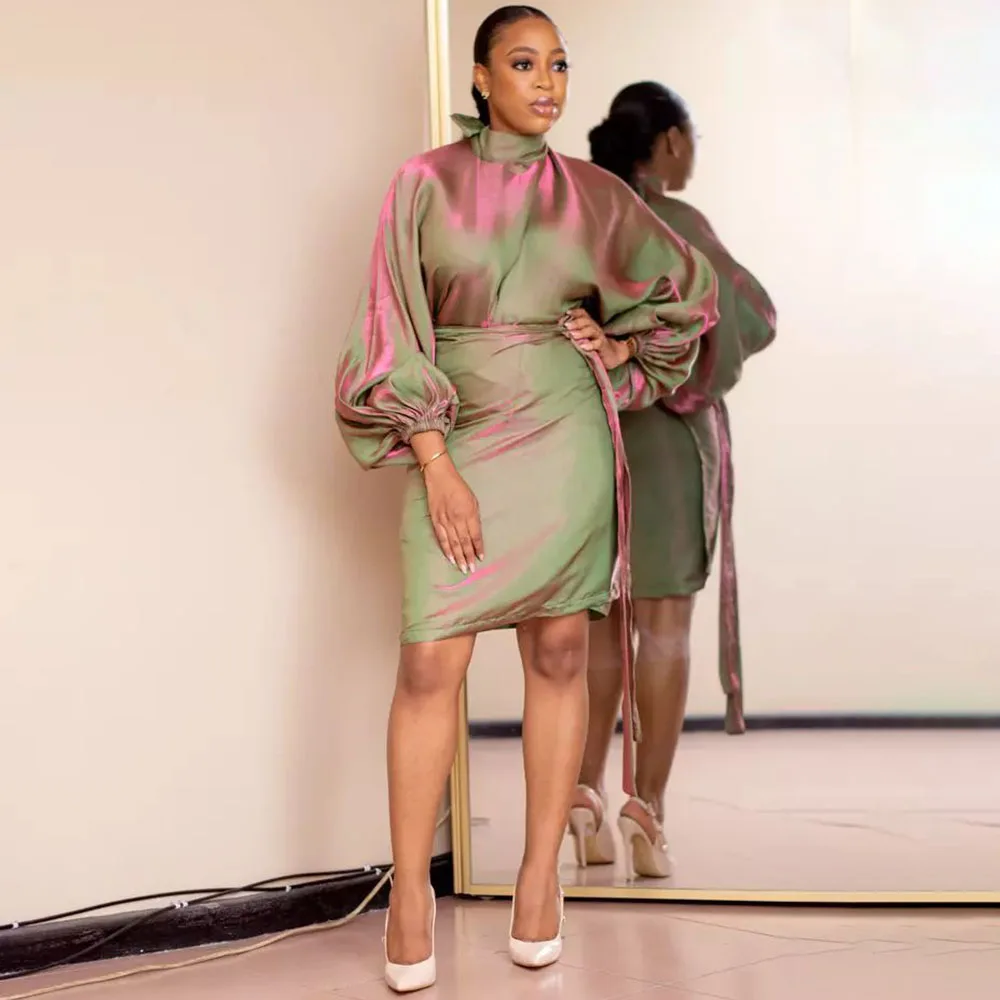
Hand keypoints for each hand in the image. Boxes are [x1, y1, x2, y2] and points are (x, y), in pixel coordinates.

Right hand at [423, 457, 483, 573]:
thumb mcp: (473, 500)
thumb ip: (474, 518)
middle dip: (469, 556)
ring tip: (462, 569)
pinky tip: (450, 558)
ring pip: (453, 543)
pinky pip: (442, 538)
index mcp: (469, 513)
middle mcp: (458, 519)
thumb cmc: (459, 487)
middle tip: (471, 569)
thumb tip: (475, 534)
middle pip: (464, 542)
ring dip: (458, 557)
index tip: (481, 558)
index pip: (475, 535)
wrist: (440, 477)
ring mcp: (445, 521)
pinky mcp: (436, 521)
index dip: (478, 547)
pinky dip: (446, 549)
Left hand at [562, 308, 629, 368]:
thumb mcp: (584, 337)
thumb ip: (574, 333)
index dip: (575, 312)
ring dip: (581, 332)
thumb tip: (561, 331)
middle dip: (576, 322)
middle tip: (566, 326)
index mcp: (589, 324)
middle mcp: (594, 328)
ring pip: (591, 331)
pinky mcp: (603, 346)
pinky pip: (597, 344)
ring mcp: (599, 336)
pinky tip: (583, 346)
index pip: (583, 314)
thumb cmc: (593, 346)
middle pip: (586, 321)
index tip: (567, 313)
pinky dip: (590, 345)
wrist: (611, 355)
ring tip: (572, 335)